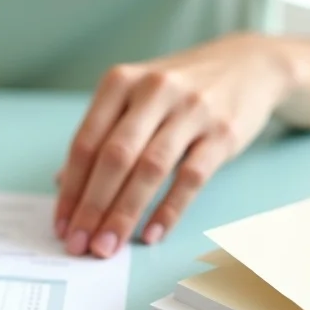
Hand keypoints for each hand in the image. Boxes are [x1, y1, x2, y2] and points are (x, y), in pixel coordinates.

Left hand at [53, 33, 297, 257]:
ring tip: (107, 246)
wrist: (248, 64)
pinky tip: (151, 235)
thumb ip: (101, 136)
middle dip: (92, 207)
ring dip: (124, 214)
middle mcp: (153, 92)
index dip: (70, 189)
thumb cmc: (177, 89)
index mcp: (120, 82)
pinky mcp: (223, 132)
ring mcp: (191, 110)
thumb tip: (63, 185)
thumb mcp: (133, 97)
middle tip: (79, 244)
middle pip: (114, 158)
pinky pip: (190, 178)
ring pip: (149, 170)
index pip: (85, 143)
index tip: (60, 225)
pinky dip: (168, 210)